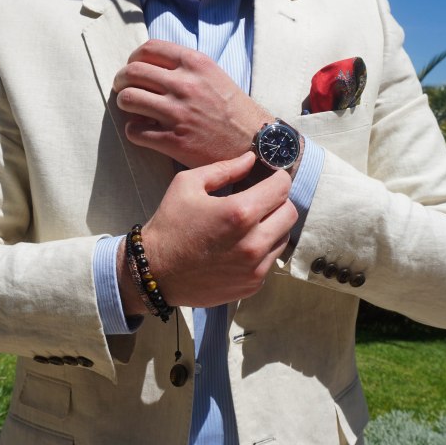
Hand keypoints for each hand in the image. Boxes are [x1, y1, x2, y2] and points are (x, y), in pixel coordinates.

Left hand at [113, 39, 272, 168]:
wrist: (254, 143)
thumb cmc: (233, 111)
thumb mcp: (214, 76)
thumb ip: (186, 67)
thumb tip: (152, 65)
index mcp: (195, 64)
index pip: (148, 49)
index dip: (133, 58)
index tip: (133, 68)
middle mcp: (185, 85)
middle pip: (132, 72)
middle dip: (121, 80)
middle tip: (123, 88)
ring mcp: (178, 114)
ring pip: (128, 99)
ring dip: (124, 103)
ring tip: (132, 109)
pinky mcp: (174, 141)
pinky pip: (135, 131)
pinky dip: (133, 130)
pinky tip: (142, 131)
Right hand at [118, 152, 297, 312]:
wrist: (155, 272)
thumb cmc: (170, 224)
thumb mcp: (188, 185)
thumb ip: (224, 169)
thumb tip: (252, 159)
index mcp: (240, 213)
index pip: (282, 188)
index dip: (277, 179)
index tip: (269, 178)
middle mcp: (254, 242)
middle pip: (290, 213)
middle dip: (278, 202)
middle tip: (261, 200)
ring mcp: (255, 268)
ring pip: (284, 238)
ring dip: (273, 227)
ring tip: (251, 224)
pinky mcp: (253, 285)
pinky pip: (271, 260)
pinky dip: (263, 250)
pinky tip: (241, 246)